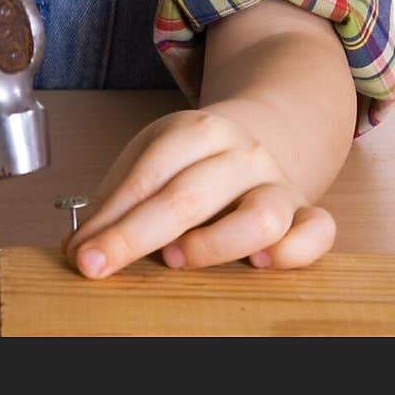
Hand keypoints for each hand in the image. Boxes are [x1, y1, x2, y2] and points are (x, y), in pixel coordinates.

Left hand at [64, 108, 335, 276]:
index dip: (113, 219)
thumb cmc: (191, 162)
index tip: (82, 255)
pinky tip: (263, 264)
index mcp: (197, 130)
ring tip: (179, 257)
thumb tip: (77, 248)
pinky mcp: (307, 212)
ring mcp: (277, 182)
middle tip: (103, 263)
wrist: (256, 137)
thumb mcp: (150, 161)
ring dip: (215, 243)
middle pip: (191, 196)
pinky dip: (295, 251)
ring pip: (261, 215)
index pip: (149, 175)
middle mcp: (242, 152)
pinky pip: (318, 231)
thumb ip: (116, 201)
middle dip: (138, 236)